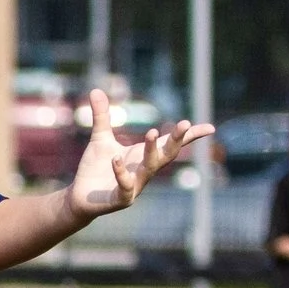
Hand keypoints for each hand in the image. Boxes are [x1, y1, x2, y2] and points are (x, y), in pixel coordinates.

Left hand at [69, 90, 214, 218]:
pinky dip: (122, 173)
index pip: (171, 143)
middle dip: (177, 139)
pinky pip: (126, 186)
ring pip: (151, 168)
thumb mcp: (100, 138)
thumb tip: (96, 89)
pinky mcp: (121, 198)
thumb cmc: (95, 168)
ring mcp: (135, 185)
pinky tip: (116, 159)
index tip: (210, 128)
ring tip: (152, 132)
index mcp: (144, 155)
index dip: (190, 136)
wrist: (78, 196)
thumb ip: (102, 116)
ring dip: (153, 151)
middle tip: (184, 123)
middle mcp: (145, 170)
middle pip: (167, 154)